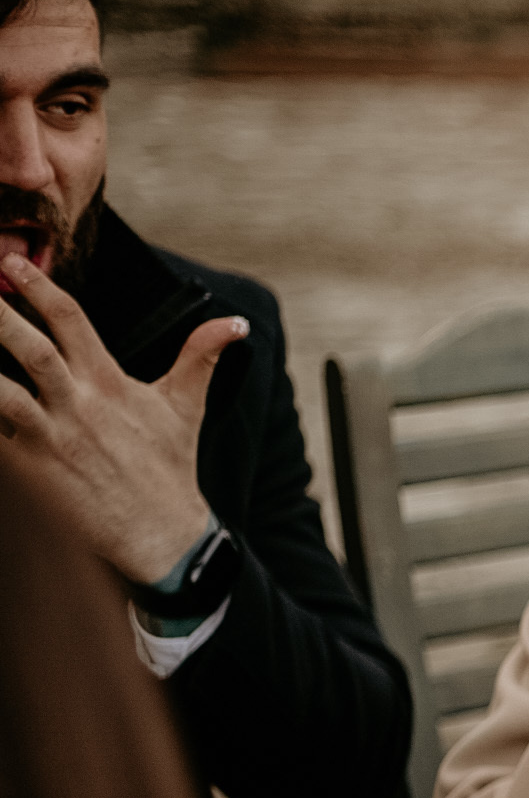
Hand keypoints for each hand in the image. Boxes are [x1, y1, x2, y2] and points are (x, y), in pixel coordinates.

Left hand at [0, 253, 248, 583]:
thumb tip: (236, 323)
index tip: (11, 262)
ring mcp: (53, 438)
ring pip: (0, 392)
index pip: (71, 321)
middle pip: (28, 347)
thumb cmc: (168, 468)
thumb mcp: (185, 408)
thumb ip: (202, 356)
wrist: (160, 535)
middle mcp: (80, 406)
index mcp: (110, 383)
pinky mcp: (34, 470)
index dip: (39, 286)